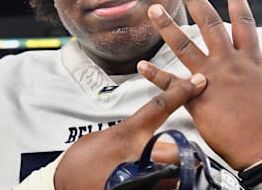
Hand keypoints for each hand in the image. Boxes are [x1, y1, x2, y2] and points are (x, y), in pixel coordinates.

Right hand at [54, 71, 206, 188]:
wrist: (64, 185)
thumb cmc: (80, 163)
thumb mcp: (106, 139)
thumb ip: (133, 136)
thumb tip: (151, 139)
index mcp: (127, 135)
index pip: (160, 107)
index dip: (181, 92)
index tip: (197, 82)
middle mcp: (137, 156)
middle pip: (179, 151)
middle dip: (181, 154)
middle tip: (169, 160)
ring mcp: (142, 179)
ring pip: (175, 175)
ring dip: (170, 174)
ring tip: (145, 174)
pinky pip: (163, 187)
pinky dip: (159, 184)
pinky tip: (142, 182)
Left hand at [142, 0, 261, 169]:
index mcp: (252, 60)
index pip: (243, 22)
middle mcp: (229, 63)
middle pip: (210, 24)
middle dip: (196, 0)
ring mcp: (210, 79)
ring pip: (185, 45)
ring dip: (167, 26)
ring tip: (153, 10)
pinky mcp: (196, 99)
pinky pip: (170, 84)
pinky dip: (154, 74)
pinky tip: (140, 65)